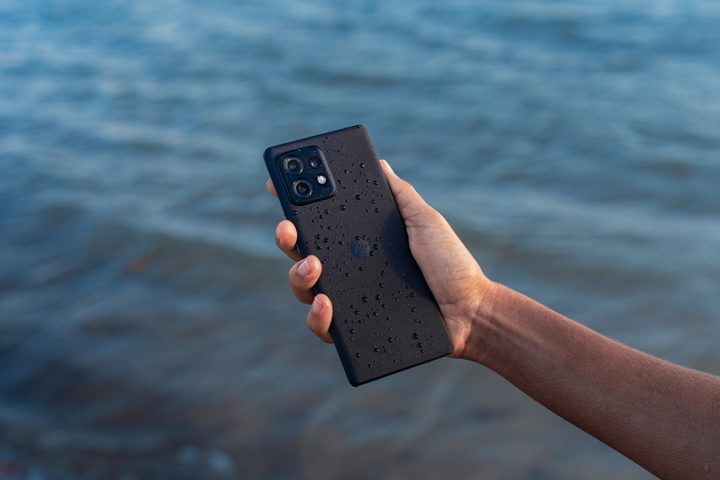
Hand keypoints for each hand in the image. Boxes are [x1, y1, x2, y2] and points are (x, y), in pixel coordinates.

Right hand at [267, 160, 495, 357]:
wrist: (470, 311)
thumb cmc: (450, 265)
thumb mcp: (425, 222)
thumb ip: (400, 196)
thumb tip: (380, 164)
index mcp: (359, 241)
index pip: (319, 222)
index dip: (295, 204)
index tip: (277, 183)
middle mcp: (347, 268)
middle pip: (301, 252)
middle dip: (286, 236)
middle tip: (288, 228)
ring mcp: (348, 299)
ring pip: (303, 288)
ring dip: (298, 275)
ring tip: (312, 265)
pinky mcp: (354, 328)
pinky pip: (322, 326)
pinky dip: (317, 316)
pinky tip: (326, 303)